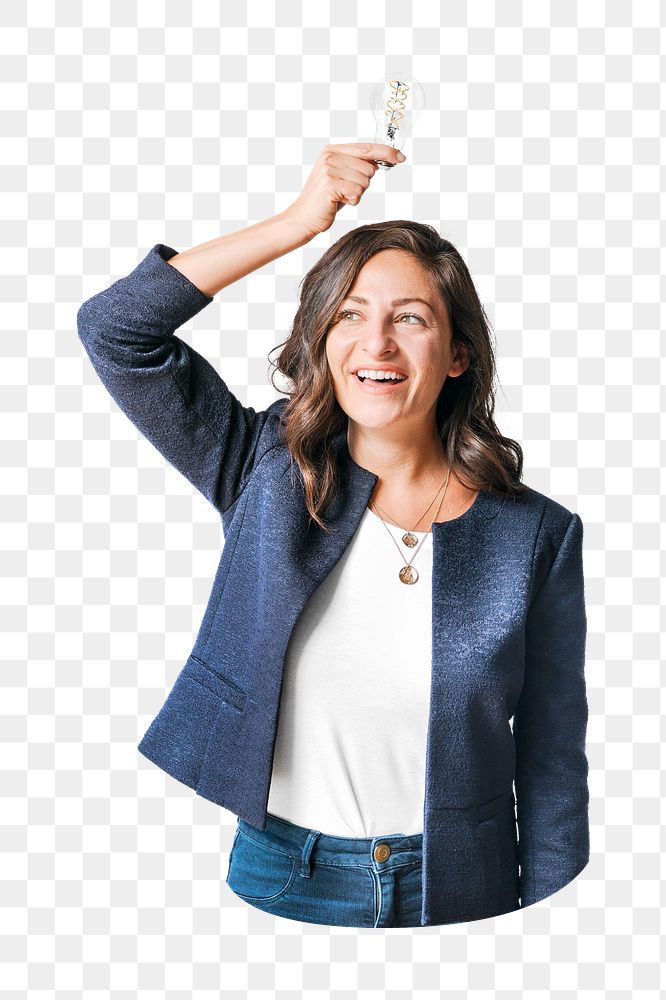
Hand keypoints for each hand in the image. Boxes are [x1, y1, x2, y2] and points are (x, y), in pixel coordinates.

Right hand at [285, 142, 405, 238]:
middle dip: (363, 184)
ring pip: (365, 182)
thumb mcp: (341, 177)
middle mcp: (331, 156)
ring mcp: (329, 169)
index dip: (386, 152)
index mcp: (333, 150)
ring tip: (340, 197)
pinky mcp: (330, 184)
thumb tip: (380, 162)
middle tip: (345, 191)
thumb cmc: (325, 200)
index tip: (401, 157)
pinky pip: (357, 193)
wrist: (303, 217)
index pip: (366, 148)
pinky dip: (352, 201)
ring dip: (357, 194)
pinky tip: (337, 202)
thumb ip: (357, 166)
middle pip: (369, 168)